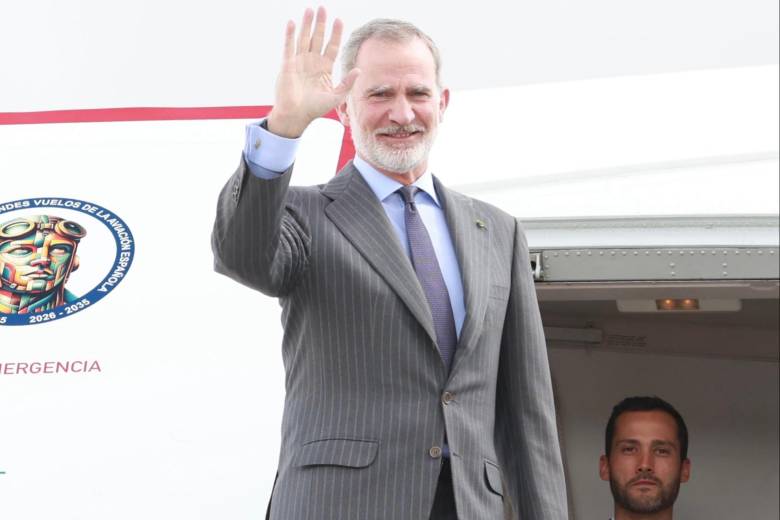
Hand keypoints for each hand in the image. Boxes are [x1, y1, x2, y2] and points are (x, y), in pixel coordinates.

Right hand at [267, 7, 359, 137]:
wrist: (296, 116)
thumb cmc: (314, 109)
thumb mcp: (336, 97)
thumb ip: (347, 83)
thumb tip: (359, 70)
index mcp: (324, 68)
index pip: (332, 46)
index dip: (336, 34)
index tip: (339, 20)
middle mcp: (312, 62)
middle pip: (318, 38)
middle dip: (321, 23)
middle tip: (323, 7)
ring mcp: (299, 62)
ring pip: (304, 38)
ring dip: (307, 24)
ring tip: (310, 9)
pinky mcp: (287, 65)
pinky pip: (288, 47)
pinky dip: (289, 35)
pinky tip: (292, 23)